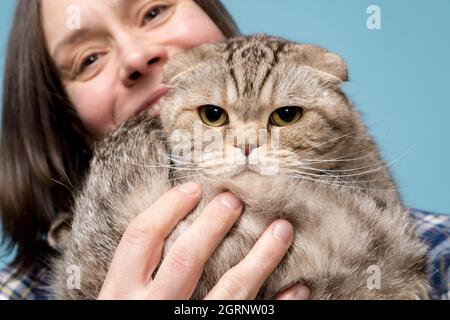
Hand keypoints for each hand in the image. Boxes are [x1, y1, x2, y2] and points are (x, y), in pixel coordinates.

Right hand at [97, 181, 309, 299]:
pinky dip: (278, 304)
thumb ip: (142, 270)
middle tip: (236, 200)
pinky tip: (298, 288)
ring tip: (282, 230)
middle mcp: (153, 308)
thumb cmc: (136, 313)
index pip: (142, 237)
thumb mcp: (124, 296)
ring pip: (230, 291)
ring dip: (261, 258)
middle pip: (186, 259)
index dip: (168, 208)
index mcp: (122, 292)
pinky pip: (250, 319)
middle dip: (214, 225)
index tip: (194, 188)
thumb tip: (177, 226)